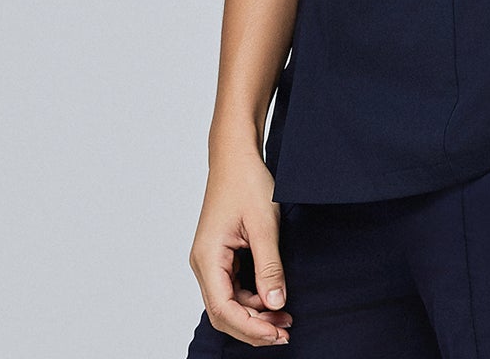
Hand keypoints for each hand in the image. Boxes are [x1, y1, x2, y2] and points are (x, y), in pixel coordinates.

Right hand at [190, 150, 293, 345]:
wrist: (237, 156)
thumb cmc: (246, 182)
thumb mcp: (264, 225)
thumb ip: (270, 266)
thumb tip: (275, 304)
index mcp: (208, 257)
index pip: (223, 309)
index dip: (250, 327)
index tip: (277, 333)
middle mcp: (204, 263)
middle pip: (223, 312)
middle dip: (253, 326)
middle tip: (285, 331)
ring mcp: (211, 260)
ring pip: (229, 302)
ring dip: (255, 313)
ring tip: (284, 318)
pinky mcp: (221, 255)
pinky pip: (233, 287)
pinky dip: (252, 298)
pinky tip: (273, 298)